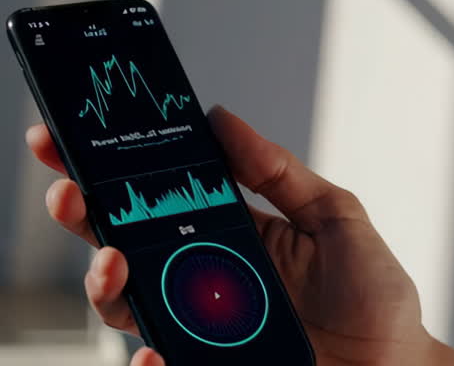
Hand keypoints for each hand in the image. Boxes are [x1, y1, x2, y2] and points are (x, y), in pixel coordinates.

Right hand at [25, 106, 453, 365]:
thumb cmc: (373, 295)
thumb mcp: (335, 217)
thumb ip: (280, 172)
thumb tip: (222, 119)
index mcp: (231, 234)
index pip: (158, 197)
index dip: (112, 169)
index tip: (75, 138)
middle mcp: (204, 281)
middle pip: (123, 246)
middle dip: (84, 214)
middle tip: (72, 192)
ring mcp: (201, 331)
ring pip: (127, 307)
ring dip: (106, 282)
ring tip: (115, 262)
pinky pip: (160, 365)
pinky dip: (147, 360)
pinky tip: (155, 349)